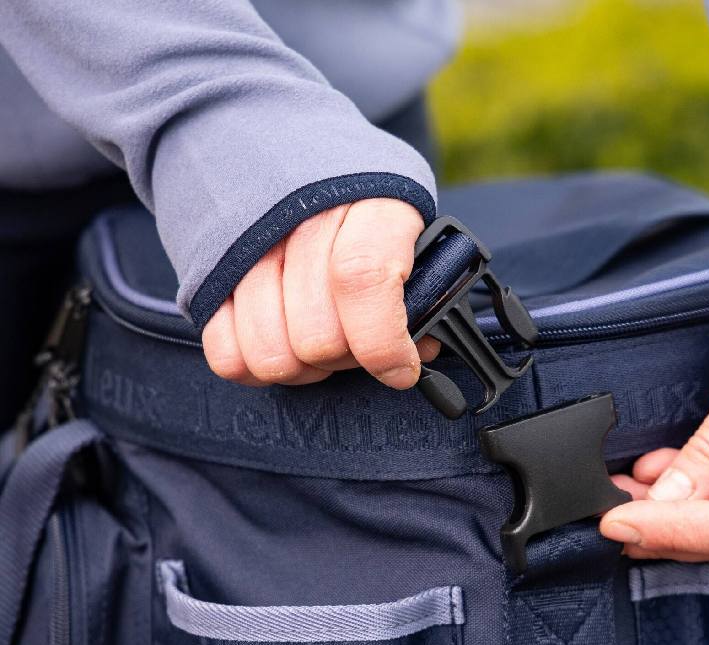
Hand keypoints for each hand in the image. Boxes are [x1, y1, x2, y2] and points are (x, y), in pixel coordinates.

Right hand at [202, 199, 438, 387]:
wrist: (265, 131)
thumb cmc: (351, 197)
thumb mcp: (401, 219)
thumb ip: (422, 282)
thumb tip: (422, 347)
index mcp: (363, 199)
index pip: (362, 279)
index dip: (382, 342)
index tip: (400, 369)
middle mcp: (296, 220)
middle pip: (318, 337)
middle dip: (344, 358)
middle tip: (353, 339)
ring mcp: (243, 248)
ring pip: (273, 357)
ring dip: (303, 368)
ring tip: (315, 336)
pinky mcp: (206, 276)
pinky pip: (228, 358)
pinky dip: (255, 366)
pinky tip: (278, 338)